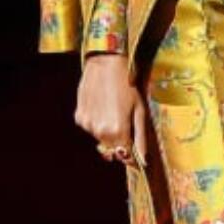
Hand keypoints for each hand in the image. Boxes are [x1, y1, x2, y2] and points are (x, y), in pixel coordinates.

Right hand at [75, 52, 147, 166]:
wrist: (105, 64)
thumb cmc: (127, 85)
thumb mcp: (140, 110)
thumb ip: (140, 137)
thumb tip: (143, 159)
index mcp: (118, 131)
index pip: (125, 156)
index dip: (133, 157)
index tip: (137, 156)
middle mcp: (100, 131)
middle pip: (112, 149)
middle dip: (121, 143)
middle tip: (126, 125)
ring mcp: (87, 125)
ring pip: (101, 139)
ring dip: (108, 132)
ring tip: (113, 111)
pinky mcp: (79, 117)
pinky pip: (91, 128)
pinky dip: (97, 123)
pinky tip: (102, 107)